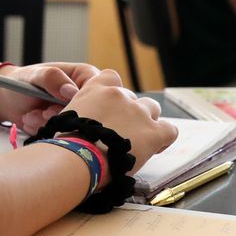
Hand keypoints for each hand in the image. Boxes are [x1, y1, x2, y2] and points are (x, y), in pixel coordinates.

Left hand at [0, 61, 98, 136]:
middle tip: (43, 112)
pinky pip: (63, 136)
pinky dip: (45, 130)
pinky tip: (32, 121)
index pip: (101, 90)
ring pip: (76, 127)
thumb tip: (71, 91)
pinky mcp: (67, 129)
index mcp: (84, 76)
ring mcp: (76, 114)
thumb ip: (52, 78)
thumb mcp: (34, 75)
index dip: (86, 101)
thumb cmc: (22, 81)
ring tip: (33, 114)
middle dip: (63, 116)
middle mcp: (85, 96)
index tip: (64, 105)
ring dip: (50, 124)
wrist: (6, 99)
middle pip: (90, 113)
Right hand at [61, 70, 176, 179]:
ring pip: (152, 109)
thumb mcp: (65, 117)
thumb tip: (81, 124)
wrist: (78, 158)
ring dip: (146, 122)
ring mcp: (139, 112)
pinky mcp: (154, 132)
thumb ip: (79, 113)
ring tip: (138, 141)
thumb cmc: (66, 144)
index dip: (113, 93)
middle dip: (129, 112)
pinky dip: (164, 138)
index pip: (111, 77)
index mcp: (97, 89)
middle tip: (120, 132)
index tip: (109, 108)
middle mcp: (120, 95)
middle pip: (132, 97)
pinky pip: (169, 130)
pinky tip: (155, 148)